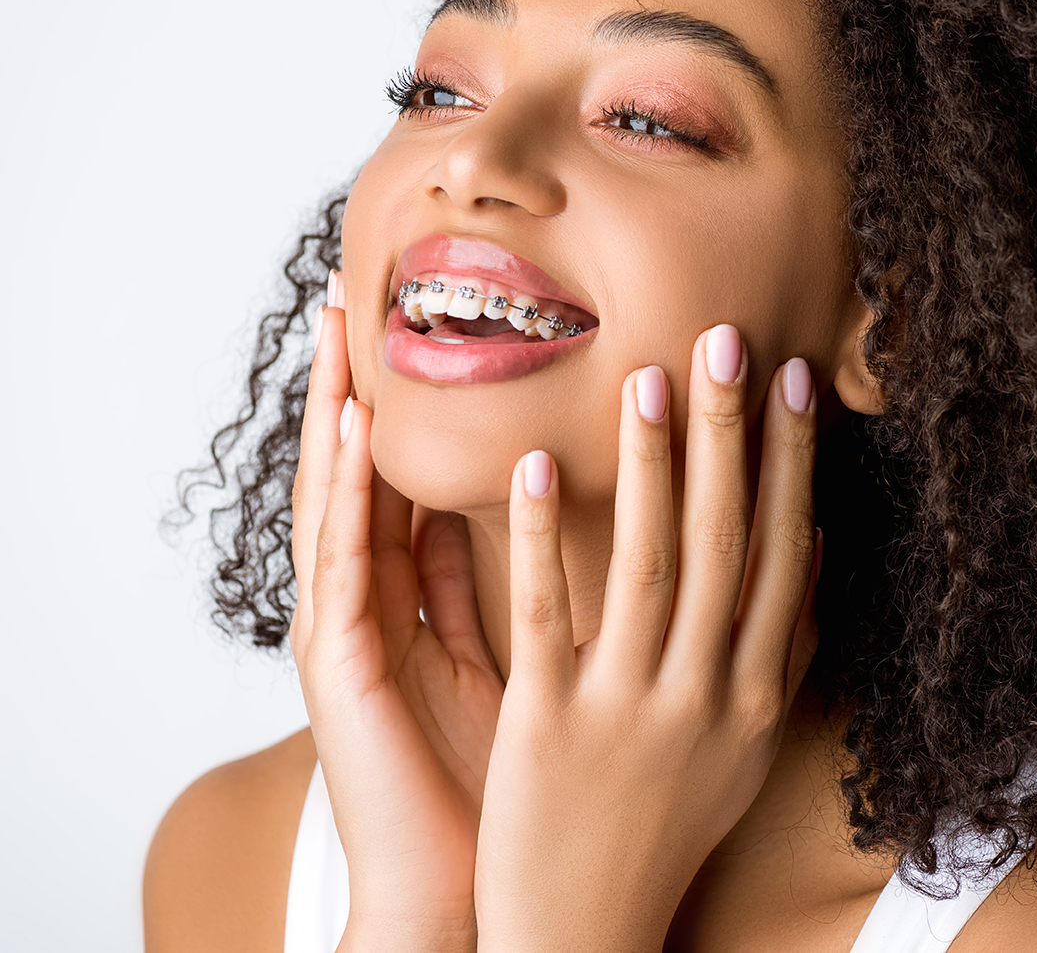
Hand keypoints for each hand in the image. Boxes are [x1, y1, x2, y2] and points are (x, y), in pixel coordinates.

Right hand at [289, 276, 504, 950]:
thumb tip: (558, 509)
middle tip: (354, 288)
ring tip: (339, 330)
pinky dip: (351, 497)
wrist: (468, 889)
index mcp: (414, 600)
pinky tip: (360, 434)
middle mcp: (372, 604)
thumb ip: (519, 587)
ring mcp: (347, 632)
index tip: (428, 320)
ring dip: (338, 414)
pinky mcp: (343, 667)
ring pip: (338, 502)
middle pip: (360, 472)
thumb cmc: (502, 779)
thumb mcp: (519, 660)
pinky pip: (348, 566)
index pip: (407, 478)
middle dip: (354, 384)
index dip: (412, 400)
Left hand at [474, 325, 820, 951]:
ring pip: (648, 564)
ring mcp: (626, 709)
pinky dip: (545, 538)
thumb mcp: (743, 745)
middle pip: (724, 544)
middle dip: (730, 436)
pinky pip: (548, 616)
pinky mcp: (546, 725)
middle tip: (728, 341)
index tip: (794, 382)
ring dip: (650, 465)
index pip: (780, 556)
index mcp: (752, 696)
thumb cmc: (667, 827)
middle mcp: (704, 696)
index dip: (789, 464)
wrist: (588, 931)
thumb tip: (809, 547)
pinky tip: (534, 466)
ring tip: (647, 378)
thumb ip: (780, 650)